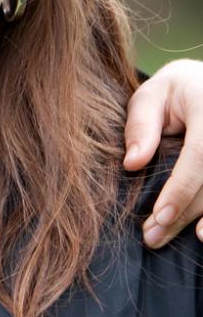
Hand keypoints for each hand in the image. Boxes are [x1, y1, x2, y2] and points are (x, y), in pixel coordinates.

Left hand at [123, 59, 202, 247]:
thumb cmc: (174, 91)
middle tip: (152, 237)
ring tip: (161, 236)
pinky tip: (200, 233)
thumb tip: (132, 164)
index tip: (160, 215)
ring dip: (196, 219)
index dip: (182, 188)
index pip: (201, 155)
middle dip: (183, 213)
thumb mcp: (151, 96)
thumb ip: (141, 125)